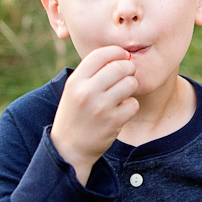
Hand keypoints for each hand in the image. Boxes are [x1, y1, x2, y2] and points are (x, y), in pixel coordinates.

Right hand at [49, 45, 138, 185]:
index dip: (117, 52)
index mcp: (75, 81)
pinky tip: (121, 110)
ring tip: (123, 93)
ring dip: (131, 86)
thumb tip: (121, 54)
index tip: (123, 56)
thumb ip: (92, 72)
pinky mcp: (113, 122)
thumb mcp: (74, 90)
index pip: (101, 54)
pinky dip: (130, 106)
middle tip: (127, 75)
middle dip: (129, 68)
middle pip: (120, 66)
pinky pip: (133, 104)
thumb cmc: (75, 114)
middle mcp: (87, 92)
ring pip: (130, 83)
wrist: (68, 149)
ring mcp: (100, 107)